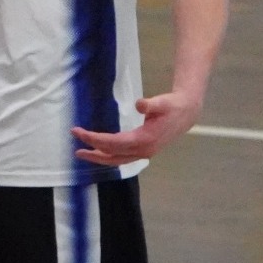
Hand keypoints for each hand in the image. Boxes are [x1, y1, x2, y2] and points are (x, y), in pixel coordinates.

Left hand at [71, 88, 201, 165]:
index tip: (79, 133)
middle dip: (93, 152)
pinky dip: (109, 156)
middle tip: (75, 149)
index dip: (94, 139)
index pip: (113, 143)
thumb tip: (139, 104)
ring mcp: (144, 153)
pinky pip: (122, 157)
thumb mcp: (162, 102)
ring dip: (99, 157)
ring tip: (83, 153)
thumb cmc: (172, 106)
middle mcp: (143, 150)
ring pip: (117, 160)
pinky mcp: (144, 151)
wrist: (187, 114)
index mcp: (144, 140)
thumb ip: (150, 104)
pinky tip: (99, 152)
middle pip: (112, 156)